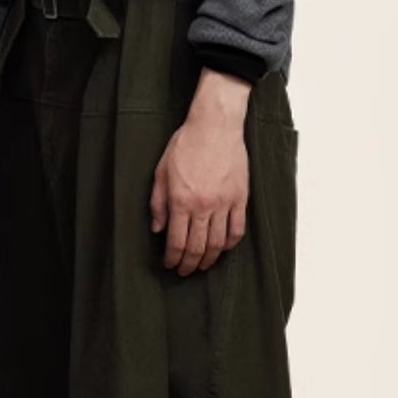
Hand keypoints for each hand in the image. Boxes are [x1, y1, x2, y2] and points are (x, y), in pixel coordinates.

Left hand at [150, 73, 250, 275]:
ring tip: (202, 265)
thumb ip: (157, 203)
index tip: (170, 265)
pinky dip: (230, 244)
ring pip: (218, 243)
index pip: (176, 241)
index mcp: (180, 201)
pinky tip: (223, 249)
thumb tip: (157, 229)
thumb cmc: (186, 144)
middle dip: (188, 264)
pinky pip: (237, 230)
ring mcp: (224, 203)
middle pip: (197, 247)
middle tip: (184, 271)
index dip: (172, 258)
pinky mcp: (240, 198)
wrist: (215, 125)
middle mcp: (203, 206)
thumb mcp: (161, 172)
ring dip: (209, 259)